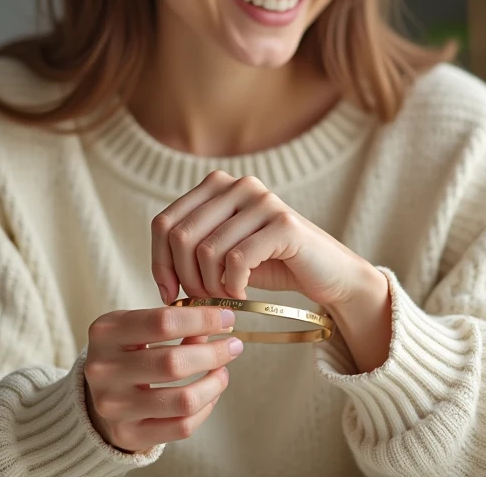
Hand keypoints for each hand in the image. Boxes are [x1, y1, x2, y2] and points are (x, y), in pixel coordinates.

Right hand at [83, 305, 242, 452]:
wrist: (96, 395)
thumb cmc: (126, 353)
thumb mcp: (138, 328)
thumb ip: (173, 323)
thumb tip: (218, 323)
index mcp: (106, 333)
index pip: (163, 322)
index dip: (202, 319)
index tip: (227, 317)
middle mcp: (104, 370)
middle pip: (174, 363)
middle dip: (214, 353)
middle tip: (233, 346)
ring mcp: (114, 407)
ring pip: (183, 400)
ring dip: (214, 384)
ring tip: (223, 372)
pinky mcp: (128, 434)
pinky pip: (182, 426)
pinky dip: (205, 408)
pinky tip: (210, 394)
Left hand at [150, 170, 374, 311]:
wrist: (327, 274)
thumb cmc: (271, 265)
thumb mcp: (222, 253)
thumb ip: (191, 249)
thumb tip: (161, 276)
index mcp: (217, 186)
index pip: (164, 222)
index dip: (159, 262)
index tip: (169, 293)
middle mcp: (238, 185)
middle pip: (181, 236)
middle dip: (184, 278)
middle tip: (201, 300)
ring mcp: (263, 201)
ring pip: (206, 251)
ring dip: (209, 286)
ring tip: (225, 296)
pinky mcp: (284, 224)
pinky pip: (236, 260)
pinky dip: (232, 286)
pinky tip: (242, 293)